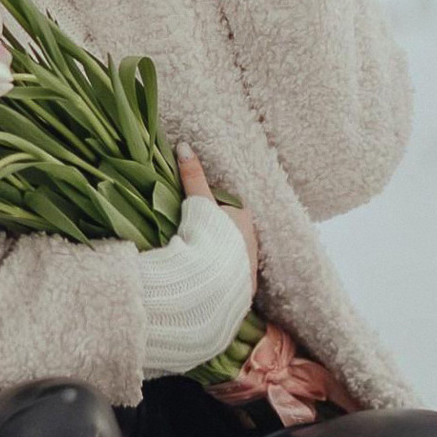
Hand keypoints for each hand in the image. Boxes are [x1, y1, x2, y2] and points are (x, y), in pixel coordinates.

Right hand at [178, 144, 259, 291]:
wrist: (214, 283)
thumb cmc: (211, 236)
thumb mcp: (200, 203)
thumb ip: (193, 177)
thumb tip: (183, 145)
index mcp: (245, 219)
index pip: (229, 211)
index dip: (211, 214)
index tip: (195, 218)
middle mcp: (252, 243)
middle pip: (231, 235)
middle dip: (217, 237)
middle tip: (193, 240)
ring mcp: (249, 268)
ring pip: (233, 258)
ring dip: (219, 260)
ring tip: (197, 263)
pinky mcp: (242, 291)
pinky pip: (231, 281)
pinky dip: (220, 280)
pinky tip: (207, 281)